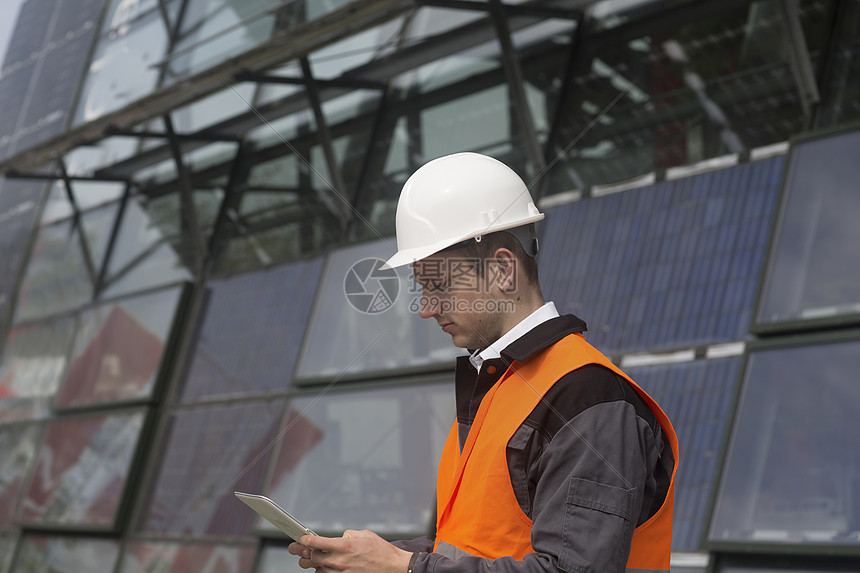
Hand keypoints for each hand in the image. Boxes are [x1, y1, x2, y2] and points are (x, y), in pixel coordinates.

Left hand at [288, 529, 412, 572]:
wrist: (393, 568)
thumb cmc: (381, 552)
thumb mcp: (364, 535)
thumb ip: (348, 535)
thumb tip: (339, 537)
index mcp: (343, 546)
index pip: (315, 542)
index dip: (303, 539)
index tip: (298, 537)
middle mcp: (339, 561)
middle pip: (309, 558)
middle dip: (301, 553)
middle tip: (296, 549)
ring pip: (316, 570)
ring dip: (313, 564)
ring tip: (313, 558)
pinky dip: (324, 571)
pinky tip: (326, 567)